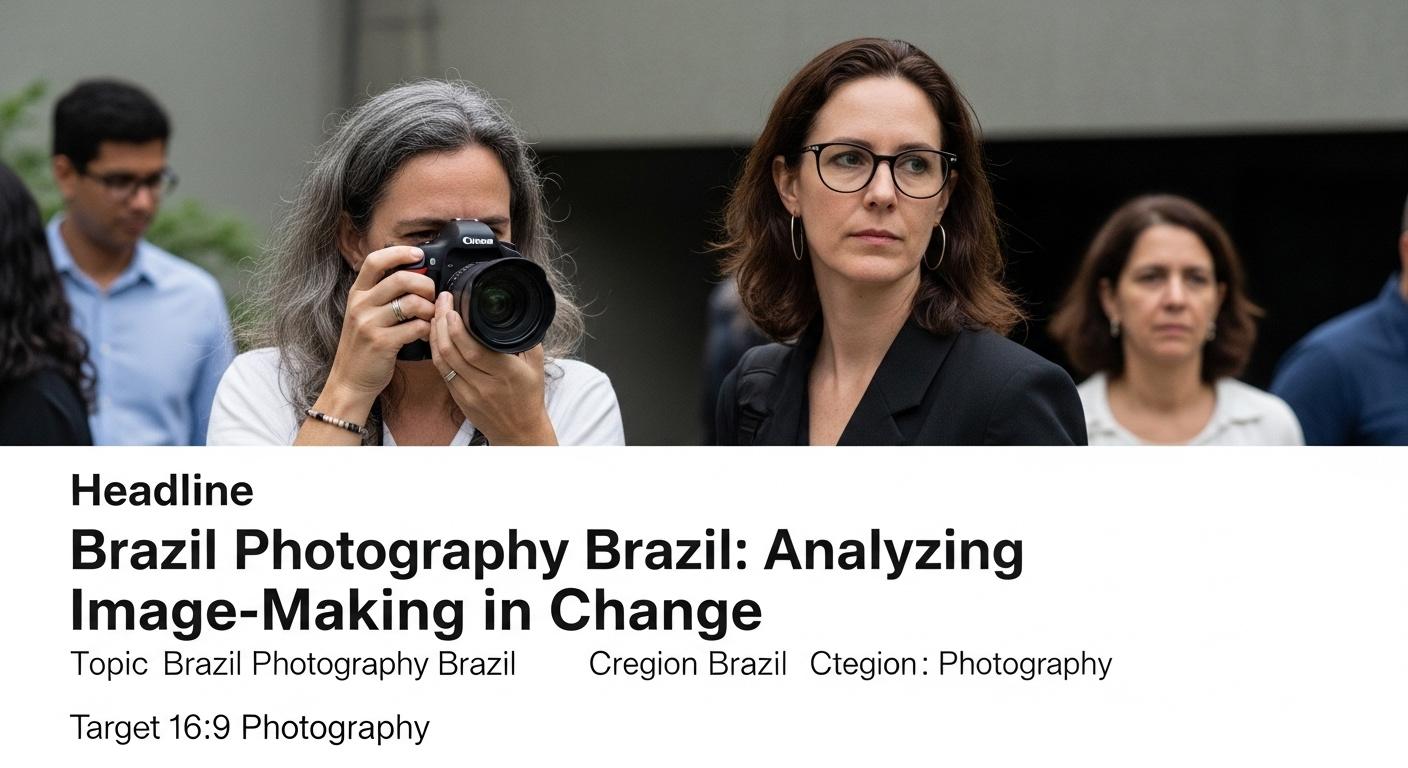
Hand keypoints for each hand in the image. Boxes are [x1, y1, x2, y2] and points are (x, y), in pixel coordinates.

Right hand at [322, 246, 436, 416]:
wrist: (350, 379)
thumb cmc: (363, 346)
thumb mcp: (364, 314)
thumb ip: (382, 295)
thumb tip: (415, 276)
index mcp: (357, 294)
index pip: (375, 261)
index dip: (399, 253)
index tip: (418, 253)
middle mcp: (360, 305)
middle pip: (401, 279)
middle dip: (425, 284)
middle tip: (432, 296)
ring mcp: (369, 324)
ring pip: (411, 302)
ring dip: (429, 309)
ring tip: (429, 317)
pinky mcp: (382, 342)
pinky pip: (415, 327)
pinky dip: (427, 329)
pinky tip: (425, 333)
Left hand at [430, 291, 556, 444]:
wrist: (520, 432)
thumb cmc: (529, 398)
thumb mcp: (537, 367)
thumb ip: (528, 341)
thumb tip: (520, 315)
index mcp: (505, 373)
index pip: (473, 349)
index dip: (457, 328)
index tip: (452, 308)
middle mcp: (484, 384)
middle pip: (452, 351)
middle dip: (442, 322)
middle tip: (441, 302)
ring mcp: (468, 393)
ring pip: (442, 360)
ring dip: (435, 334)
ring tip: (436, 314)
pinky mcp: (458, 398)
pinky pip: (442, 371)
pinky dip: (436, 350)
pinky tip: (436, 336)